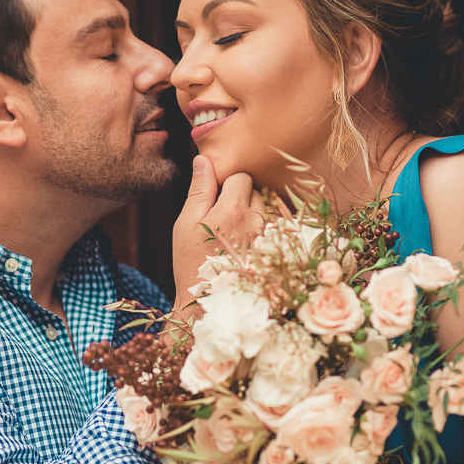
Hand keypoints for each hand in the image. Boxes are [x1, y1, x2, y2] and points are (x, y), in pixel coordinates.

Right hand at [172, 155, 264, 310]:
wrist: (207, 304)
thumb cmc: (191, 264)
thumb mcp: (186, 224)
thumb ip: (199, 190)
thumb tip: (204, 159)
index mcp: (232, 211)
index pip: (241, 177)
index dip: (227, 184)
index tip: (217, 201)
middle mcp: (256, 222)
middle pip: (257, 191)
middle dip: (242, 198)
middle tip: (223, 221)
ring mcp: (269, 238)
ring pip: (267, 210)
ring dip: (254, 215)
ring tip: (235, 235)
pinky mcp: (277, 252)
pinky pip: (274, 229)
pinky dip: (263, 232)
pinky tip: (247, 246)